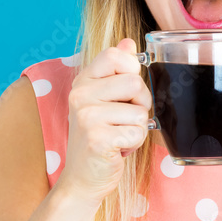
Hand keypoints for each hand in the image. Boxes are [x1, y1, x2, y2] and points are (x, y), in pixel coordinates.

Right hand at [54, 38, 151, 202]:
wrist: (83, 178)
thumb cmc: (99, 138)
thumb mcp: (105, 100)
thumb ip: (117, 71)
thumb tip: (129, 42)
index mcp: (83, 81)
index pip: (116, 55)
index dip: (132, 71)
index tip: (126, 91)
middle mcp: (80, 95)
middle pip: (135, 83)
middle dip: (141, 105)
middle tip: (124, 120)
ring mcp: (86, 116)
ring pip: (140, 112)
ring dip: (137, 129)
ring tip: (119, 137)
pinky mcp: (97, 138)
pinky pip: (137, 132)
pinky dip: (134, 144)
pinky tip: (117, 149)